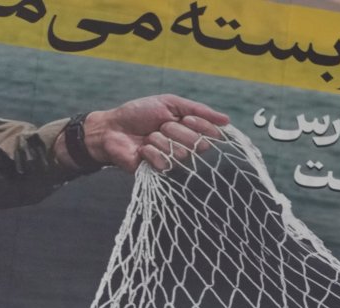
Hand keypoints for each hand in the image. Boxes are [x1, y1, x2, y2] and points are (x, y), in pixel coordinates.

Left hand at [82, 95, 228, 172]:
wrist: (112, 128)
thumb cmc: (138, 114)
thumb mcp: (169, 103)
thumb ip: (198, 110)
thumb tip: (227, 120)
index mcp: (192, 132)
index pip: (213, 135)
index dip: (201, 126)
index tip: (185, 118)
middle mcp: (187, 149)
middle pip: (198, 144)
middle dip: (174, 130)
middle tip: (159, 126)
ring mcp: (175, 163)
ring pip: (180, 153)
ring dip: (159, 140)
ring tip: (148, 138)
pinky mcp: (161, 173)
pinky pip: (165, 163)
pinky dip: (150, 152)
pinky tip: (142, 150)